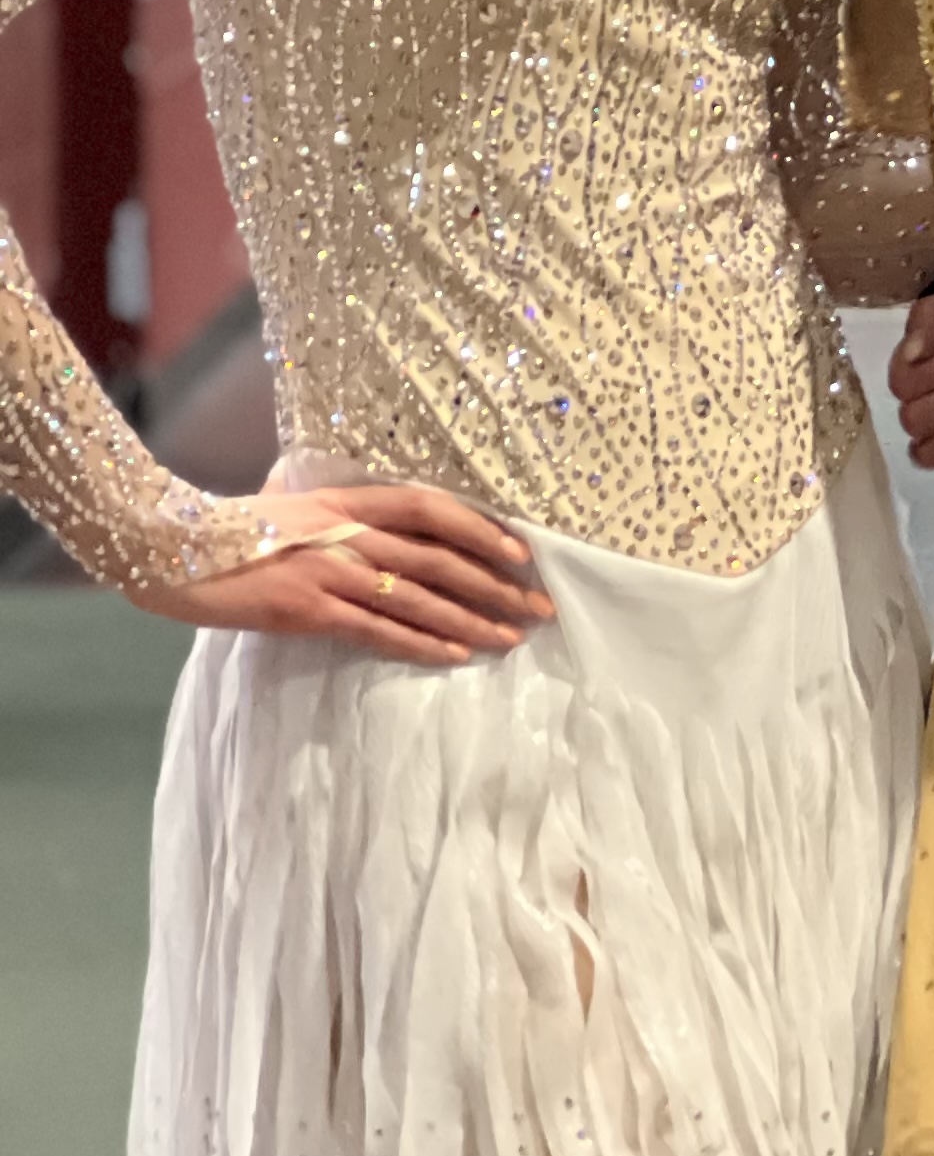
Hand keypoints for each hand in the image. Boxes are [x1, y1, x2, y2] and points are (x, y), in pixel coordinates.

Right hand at [133, 485, 548, 666]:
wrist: (170, 552)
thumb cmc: (233, 529)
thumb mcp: (293, 502)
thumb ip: (340, 508)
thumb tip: (384, 513)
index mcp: (346, 500)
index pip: (431, 508)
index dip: (482, 528)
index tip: (523, 552)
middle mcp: (347, 532)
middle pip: (441, 558)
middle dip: (498, 585)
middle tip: (541, 606)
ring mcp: (331, 572)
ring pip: (421, 598)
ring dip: (474, 619)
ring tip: (514, 636)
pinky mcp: (311, 610)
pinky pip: (381, 630)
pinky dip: (424, 643)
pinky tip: (459, 654)